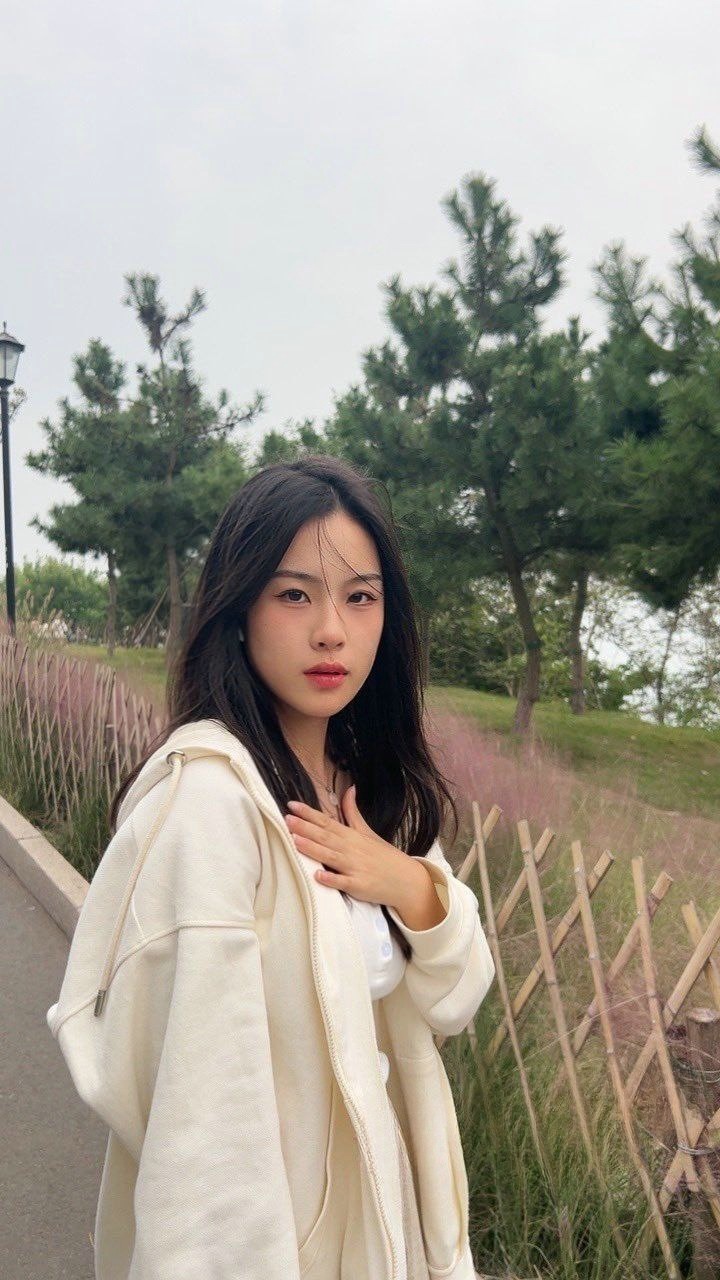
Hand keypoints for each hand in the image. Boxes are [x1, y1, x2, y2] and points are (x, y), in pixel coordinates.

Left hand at [284, 784, 426, 911]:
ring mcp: (355, 867)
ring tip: (295, 841)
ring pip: (331, 856)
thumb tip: (349, 789)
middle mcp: (352, 849)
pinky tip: (318, 875)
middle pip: (325, 836)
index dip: (309, 813)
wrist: (407, 880)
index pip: (327, 821)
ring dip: (313, 848)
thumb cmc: (384, 856)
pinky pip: (343, 882)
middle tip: (286, 819)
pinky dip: (331, 879)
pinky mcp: (359, 885)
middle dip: (305, 827)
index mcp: (351, 836)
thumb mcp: (368, 831)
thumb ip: (353, 812)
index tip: (292, 804)